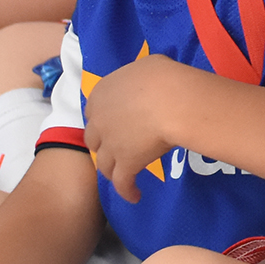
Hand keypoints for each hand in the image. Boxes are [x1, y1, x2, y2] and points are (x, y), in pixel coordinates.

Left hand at [81, 54, 217, 201]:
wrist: (171, 100)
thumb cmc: (162, 77)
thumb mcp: (146, 66)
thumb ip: (138, 78)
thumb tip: (147, 79)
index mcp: (101, 95)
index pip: (94, 112)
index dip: (103, 120)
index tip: (115, 124)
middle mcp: (99, 121)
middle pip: (94, 140)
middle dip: (103, 145)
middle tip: (118, 149)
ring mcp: (110, 145)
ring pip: (104, 164)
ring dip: (112, 171)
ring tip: (122, 176)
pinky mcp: (125, 164)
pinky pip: (123, 182)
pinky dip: (127, 191)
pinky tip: (135, 196)